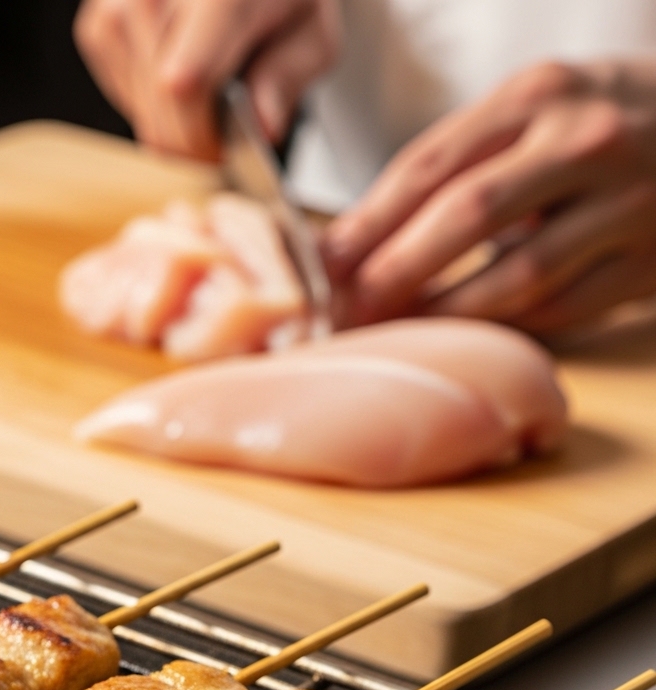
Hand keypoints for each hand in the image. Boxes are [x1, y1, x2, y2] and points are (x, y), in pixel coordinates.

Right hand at [74, 0, 340, 160]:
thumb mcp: (309, 35)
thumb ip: (284, 79)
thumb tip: (263, 127)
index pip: (185, 83)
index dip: (202, 137)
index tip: (222, 153)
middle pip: (158, 105)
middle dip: (190, 140)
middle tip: (219, 137)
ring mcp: (120, 3)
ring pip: (137, 108)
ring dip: (170, 124)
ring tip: (204, 98)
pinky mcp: (99, 22)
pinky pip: (120, 93)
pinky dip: (148, 105)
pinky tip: (173, 82)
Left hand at [322, 60, 655, 335]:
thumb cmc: (606, 120)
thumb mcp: (537, 108)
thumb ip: (461, 159)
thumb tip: (363, 235)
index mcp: (541, 94)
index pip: (432, 163)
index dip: (370, 221)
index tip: (324, 262)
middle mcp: (586, 141)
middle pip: (467, 216)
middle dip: (395, 272)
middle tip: (348, 310)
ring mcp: (626, 204)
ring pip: (516, 276)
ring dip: (445, 312)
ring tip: (395, 330)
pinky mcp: (647, 263)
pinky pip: (560, 308)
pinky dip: (503, 326)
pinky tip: (464, 336)